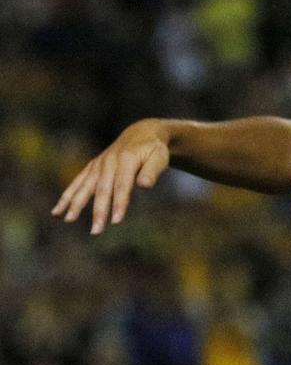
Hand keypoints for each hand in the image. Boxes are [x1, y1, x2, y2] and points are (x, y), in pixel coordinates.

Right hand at [51, 118, 172, 234]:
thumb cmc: (153, 149)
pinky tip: (57, 211)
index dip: (120, 203)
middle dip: (98, 211)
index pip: (122, 185)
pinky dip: (67, 196)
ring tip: (68, 220)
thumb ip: (152, 171)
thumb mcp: (159, 157)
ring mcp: (98, 164)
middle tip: (96, 231)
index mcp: (126, 159)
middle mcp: (108, 162)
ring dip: (76, 204)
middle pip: (102, 189)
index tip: (116, 221)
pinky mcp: (92, 167)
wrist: (141, 132)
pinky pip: (77, 182)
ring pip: (85, 186)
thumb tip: (144, 186)